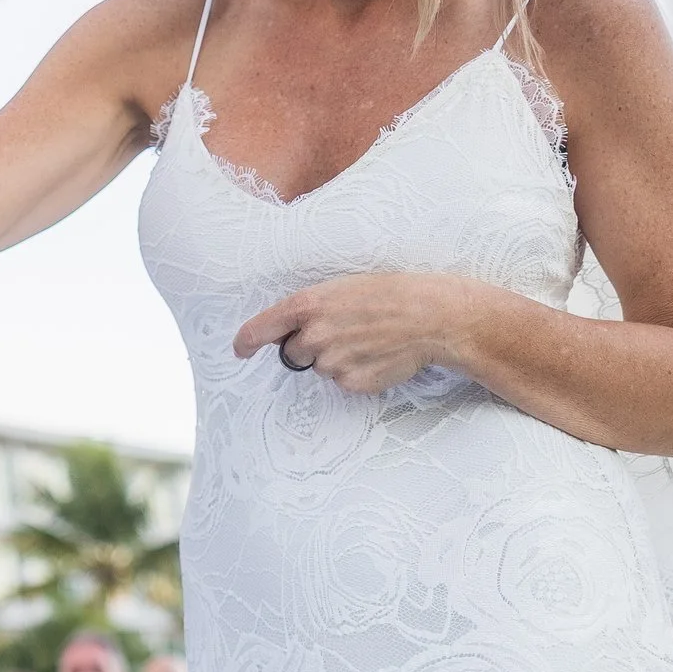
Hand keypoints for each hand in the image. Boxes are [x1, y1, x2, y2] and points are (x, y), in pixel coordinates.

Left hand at [234, 272, 483, 395]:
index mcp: (307, 305)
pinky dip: (356, 372)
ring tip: (367, 340)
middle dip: (309, 346)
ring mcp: (331, 363)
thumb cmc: (390, 294)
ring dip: (336, 359)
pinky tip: (377, 355)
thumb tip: (292, 332)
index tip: (240, 350)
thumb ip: (311, 309)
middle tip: (343, 332)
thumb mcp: (342, 288)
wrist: (432, 317)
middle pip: (292, 353)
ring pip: (320, 368)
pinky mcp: (351, 383)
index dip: (246, 342)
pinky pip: (343, 382)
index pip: (261, 329)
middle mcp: (313, 336)